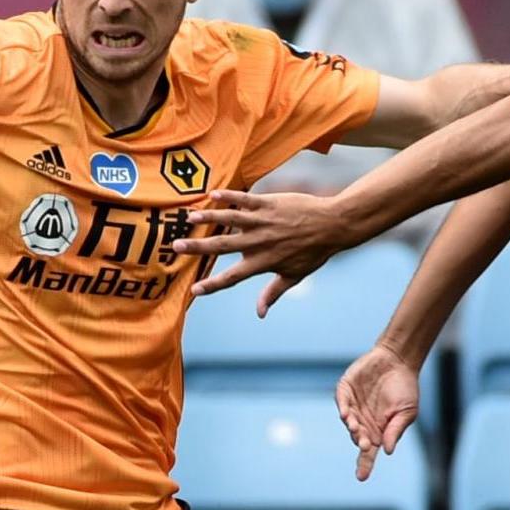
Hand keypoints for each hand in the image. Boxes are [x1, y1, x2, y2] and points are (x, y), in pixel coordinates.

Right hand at [172, 189, 346, 312]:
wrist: (332, 225)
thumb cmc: (313, 252)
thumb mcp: (294, 276)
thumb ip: (272, 294)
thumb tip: (260, 314)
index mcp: (262, 263)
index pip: (233, 277)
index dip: (213, 285)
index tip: (193, 290)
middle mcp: (259, 243)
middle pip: (223, 247)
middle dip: (199, 247)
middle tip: (176, 246)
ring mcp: (263, 222)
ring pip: (231, 220)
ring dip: (209, 218)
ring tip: (189, 216)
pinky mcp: (269, 204)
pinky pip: (245, 200)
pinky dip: (229, 197)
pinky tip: (212, 195)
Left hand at [335, 341, 422, 480]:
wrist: (398, 360)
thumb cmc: (405, 389)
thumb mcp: (406, 412)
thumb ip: (396, 430)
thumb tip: (388, 451)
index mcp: (378, 431)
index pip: (369, 453)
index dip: (364, 465)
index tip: (361, 477)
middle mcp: (363, 422)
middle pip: (358, 438)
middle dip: (361, 443)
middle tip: (365, 445)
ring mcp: (353, 406)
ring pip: (349, 422)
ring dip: (352, 428)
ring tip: (357, 429)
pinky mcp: (346, 390)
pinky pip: (342, 402)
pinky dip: (344, 409)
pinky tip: (346, 415)